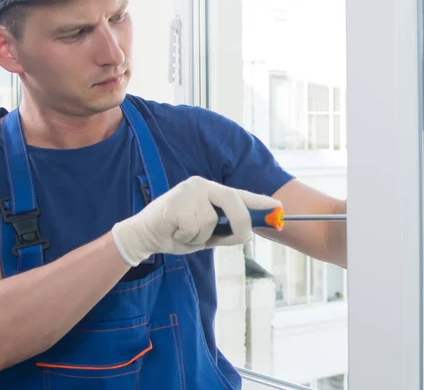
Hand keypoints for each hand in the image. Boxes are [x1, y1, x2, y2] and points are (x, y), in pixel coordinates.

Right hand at [111, 176, 281, 265]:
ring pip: (212, 222)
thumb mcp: (206, 234)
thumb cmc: (177, 233)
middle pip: (233, 201)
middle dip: (242, 223)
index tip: (279, 207)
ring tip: (184, 234)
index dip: (260, 200)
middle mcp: (201, 185)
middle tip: (243, 238)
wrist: (144, 235)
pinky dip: (188, 238)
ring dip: (201, 237)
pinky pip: (195, 228)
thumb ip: (226, 230)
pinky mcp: (177, 203)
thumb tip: (249, 232)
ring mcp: (188, 192)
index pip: (238, 194)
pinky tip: (175, 232)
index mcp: (209, 191)